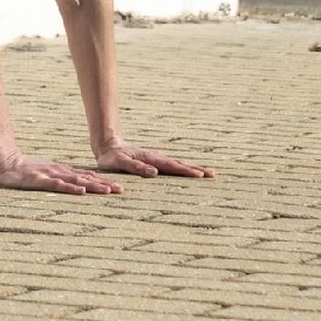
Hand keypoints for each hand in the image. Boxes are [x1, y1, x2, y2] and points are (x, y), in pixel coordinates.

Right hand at [0, 152, 123, 194]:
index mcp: (63, 170)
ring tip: (107, 191)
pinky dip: (70, 188)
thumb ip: (62, 179)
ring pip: (76, 181)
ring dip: (93, 186)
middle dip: (104, 184)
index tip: (119, 187)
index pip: (87, 175)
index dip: (103, 180)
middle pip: (86, 178)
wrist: (5, 163)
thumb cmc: (27, 170)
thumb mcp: (48, 173)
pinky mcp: (40, 180)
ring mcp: (51, 175)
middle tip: (121, 190)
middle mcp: (60, 171)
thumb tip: (79, 186)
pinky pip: (57, 185)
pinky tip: (80, 191)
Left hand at [95, 141, 215, 179]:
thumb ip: (135, 167)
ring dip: (193, 168)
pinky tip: (192, 171)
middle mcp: (156, 158)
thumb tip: (154, 173)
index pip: (171, 166)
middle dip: (196, 169)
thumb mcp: (120, 163)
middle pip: (179, 164)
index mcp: (151, 159)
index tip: (200, 175)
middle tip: (213, 174)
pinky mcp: (156, 161)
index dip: (185, 171)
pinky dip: (185, 168)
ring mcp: (157, 159)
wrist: (108, 146)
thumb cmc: (112, 158)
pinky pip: (173, 165)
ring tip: (209, 173)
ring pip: (178, 163)